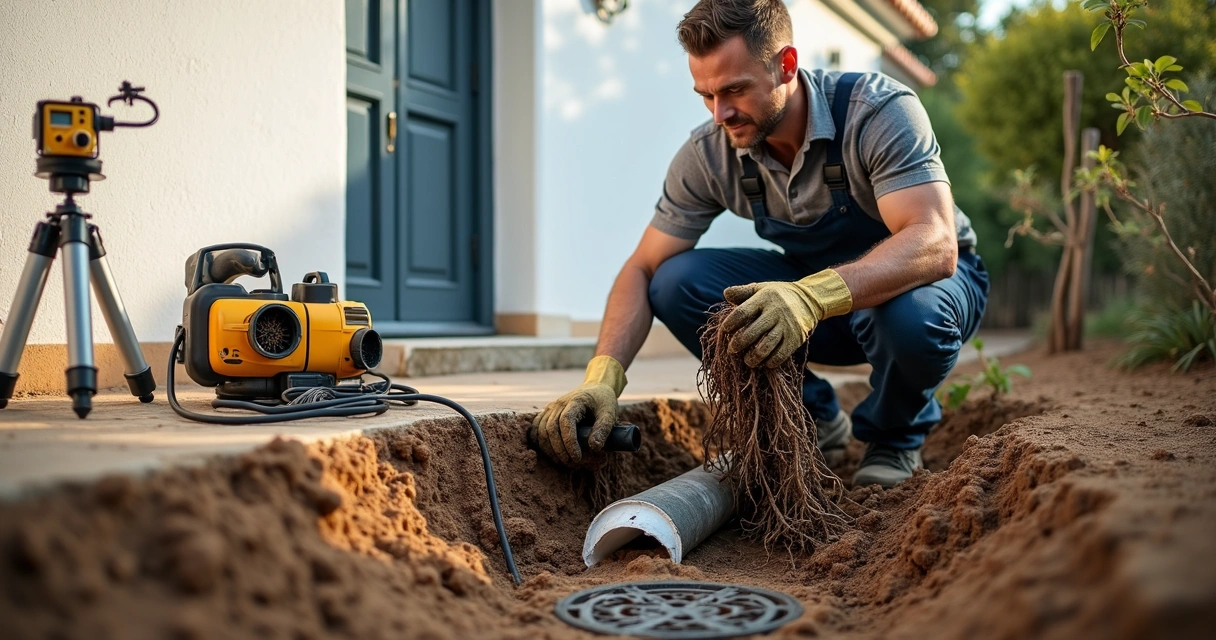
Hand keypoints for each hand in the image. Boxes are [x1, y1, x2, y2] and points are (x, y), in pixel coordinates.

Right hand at [530, 356, 626, 466]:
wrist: (595, 388)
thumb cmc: (603, 402)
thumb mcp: (609, 414)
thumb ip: (603, 429)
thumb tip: (594, 447)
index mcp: (575, 401)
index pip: (566, 421)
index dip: (569, 441)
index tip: (577, 457)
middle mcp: (559, 404)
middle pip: (551, 427)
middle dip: (559, 448)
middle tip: (570, 462)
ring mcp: (551, 408)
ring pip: (541, 429)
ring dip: (548, 448)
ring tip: (561, 461)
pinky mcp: (547, 413)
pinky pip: (536, 428)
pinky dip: (539, 441)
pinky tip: (549, 453)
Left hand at [721, 269, 852, 367]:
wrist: (809, 300)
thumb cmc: (777, 296)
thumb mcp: (761, 288)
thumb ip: (743, 292)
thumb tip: (726, 294)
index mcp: (764, 299)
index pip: (743, 312)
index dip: (731, 323)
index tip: (724, 330)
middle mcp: (775, 312)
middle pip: (752, 332)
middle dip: (739, 343)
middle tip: (731, 350)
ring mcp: (787, 326)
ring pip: (766, 346)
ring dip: (753, 357)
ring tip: (747, 361)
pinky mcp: (796, 339)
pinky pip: (781, 354)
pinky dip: (770, 362)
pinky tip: (764, 363)